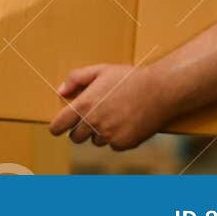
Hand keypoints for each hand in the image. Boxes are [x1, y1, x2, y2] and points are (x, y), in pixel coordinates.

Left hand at [47, 63, 172, 149]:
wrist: (160, 91)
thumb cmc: (129, 78)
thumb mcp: (100, 70)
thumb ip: (76, 79)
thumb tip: (60, 92)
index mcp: (84, 106)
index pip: (58, 126)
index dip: (56, 127)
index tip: (58, 127)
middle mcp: (94, 124)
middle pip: (75, 138)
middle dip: (80, 129)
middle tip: (92, 116)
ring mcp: (108, 136)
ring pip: (95, 141)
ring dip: (99, 133)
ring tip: (114, 114)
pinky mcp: (123, 144)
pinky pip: (112, 145)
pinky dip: (116, 137)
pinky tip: (126, 122)